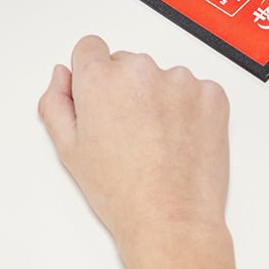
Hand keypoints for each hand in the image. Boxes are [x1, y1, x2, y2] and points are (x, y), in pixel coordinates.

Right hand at [38, 35, 230, 258]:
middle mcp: (139, 70)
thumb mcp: (69, 150)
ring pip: (161, 78)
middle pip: (126, 64)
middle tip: (128, 133)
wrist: (172, 220)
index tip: (100, 100)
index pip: (90, 48)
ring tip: (157, 142)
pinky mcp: (212, 94)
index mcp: (99, 79)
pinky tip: (180, 141)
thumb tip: (63, 76)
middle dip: (125, 90)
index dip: (91, 75)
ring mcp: (180, 80)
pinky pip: (195, 91)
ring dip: (159, 98)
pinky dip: (189, 109)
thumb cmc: (121, 192)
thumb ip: (56, 102)